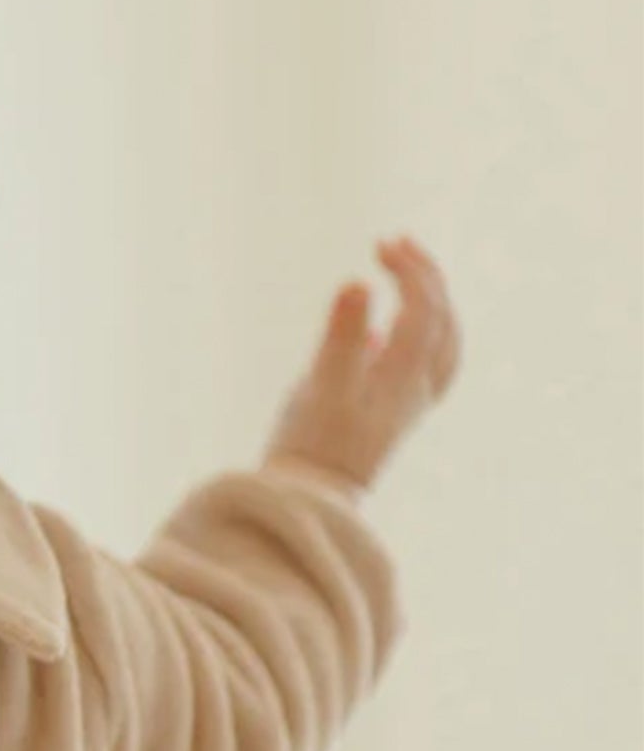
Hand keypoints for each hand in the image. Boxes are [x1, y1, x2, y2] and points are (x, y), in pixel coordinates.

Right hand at [263, 236, 460, 494]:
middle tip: (397, 246)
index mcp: (404, 376)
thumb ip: (341, 334)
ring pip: (441, 344)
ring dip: (431, 306)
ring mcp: (407, 405)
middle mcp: (416, 389)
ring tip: (409, 279)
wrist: (309, 504)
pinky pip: (424, 368)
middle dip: (426, 278)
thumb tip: (358, 283)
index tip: (379, 247)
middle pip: (441, 321)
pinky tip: (386, 337)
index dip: (408, 271)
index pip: (423, 308)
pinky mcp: (391, 419)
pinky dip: (418, 340)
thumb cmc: (311, 447)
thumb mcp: (321, 386)